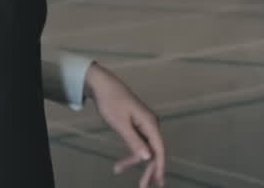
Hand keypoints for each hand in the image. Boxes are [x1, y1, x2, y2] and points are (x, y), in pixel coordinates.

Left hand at [84, 62, 166, 187]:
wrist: (103, 86)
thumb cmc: (112, 103)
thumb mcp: (121, 125)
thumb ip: (134, 142)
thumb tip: (148, 157)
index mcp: (150, 123)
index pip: (159, 148)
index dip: (159, 166)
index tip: (158, 181)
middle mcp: (151, 124)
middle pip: (154, 150)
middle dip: (149, 169)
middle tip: (143, 186)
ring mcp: (144, 124)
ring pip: (145, 148)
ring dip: (136, 162)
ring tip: (119, 171)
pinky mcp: (137, 125)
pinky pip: (139, 143)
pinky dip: (132, 154)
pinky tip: (123, 163)